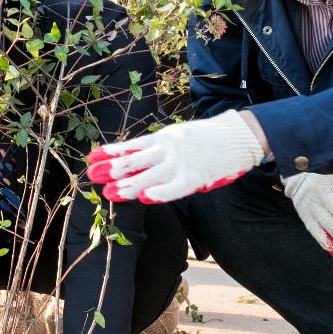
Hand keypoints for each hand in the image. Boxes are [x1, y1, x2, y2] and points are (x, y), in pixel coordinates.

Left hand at [87, 110, 264, 203]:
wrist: (239, 137)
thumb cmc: (208, 138)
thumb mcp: (180, 136)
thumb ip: (159, 148)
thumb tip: (134, 160)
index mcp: (164, 137)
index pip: (132, 145)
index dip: (111, 152)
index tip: (93, 156)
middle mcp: (169, 148)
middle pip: (135, 160)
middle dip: (113, 169)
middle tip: (93, 176)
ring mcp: (182, 163)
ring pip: (149, 176)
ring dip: (128, 185)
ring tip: (110, 192)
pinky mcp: (195, 177)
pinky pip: (173, 188)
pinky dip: (158, 192)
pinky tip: (144, 197)